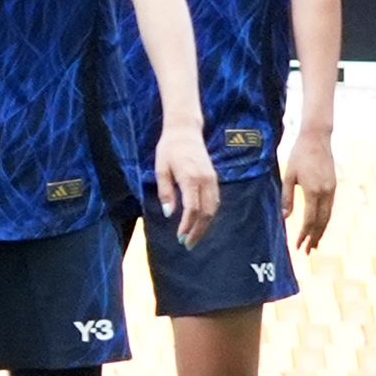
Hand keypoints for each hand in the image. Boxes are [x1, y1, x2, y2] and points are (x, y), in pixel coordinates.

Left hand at [156, 127, 219, 248]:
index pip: (192, 209)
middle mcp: (205, 180)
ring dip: (205, 225)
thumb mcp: (161, 169)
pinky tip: (201, 223)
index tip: (180, 237)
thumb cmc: (169, 149)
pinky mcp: (214, 178)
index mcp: (191, 178)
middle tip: (188, 244)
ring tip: (194, 237)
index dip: (187, 225)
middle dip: (198, 231)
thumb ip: (166, 191)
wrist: (185, 131)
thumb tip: (169, 213)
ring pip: (213, 208)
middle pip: (206, 212)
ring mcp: (212, 179)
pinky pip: (215, 201)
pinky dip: (209, 215)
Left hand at [278, 126, 337, 252]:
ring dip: (321, 231)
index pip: (309, 220)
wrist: (316, 138)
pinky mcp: (333, 185)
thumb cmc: (299, 155)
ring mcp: (332, 189)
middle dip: (314, 238)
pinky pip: (330, 208)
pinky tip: (320, 225)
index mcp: (313, 191)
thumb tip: (284, 218)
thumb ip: (287, 197)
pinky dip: (325, 220)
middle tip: (308, 251)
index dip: (304, 234)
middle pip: (322, 222)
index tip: (298, 245)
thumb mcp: (289, 176)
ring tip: (315, 243)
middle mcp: (325, 192)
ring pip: (328, 216)